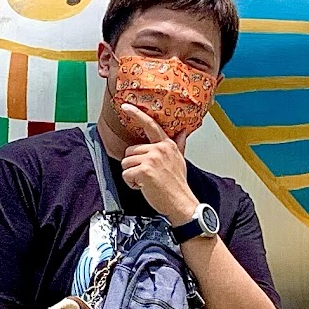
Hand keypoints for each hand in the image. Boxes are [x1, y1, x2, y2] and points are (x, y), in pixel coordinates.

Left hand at [118, 105, 200, 224]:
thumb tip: (183, 132)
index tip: (125, 106)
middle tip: (147, 176)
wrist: (182, 203)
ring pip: (125, 163)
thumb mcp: (180, 160)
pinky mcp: (144, 171)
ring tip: (146, 182)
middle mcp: (159, 149)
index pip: (150, 125)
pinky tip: (144, 187)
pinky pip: (126, 174)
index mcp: (166, 145)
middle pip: (130, 151)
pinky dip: (131, 184)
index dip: (136, 114)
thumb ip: (178, 145)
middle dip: (133, 165)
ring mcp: (151, 159)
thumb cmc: (178, 184)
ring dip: (132, 175)